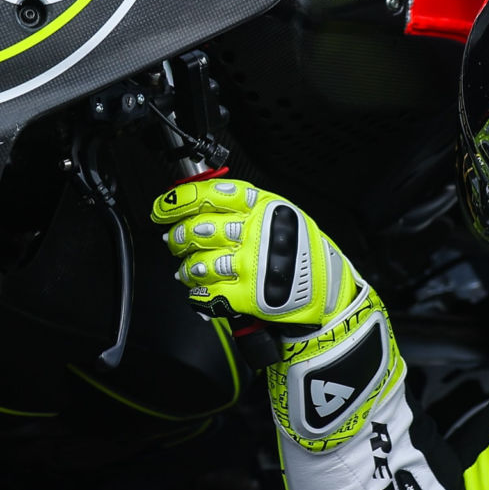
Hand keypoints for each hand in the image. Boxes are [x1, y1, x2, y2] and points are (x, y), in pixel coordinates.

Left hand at [153, 179, 360, 327]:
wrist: (326, 292)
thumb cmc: (301, 252)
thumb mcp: (281, 214)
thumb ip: (244, 206)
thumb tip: (197, 202)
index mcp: (264, 206)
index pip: (211, 194)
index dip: (179, 200)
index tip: (162, 207)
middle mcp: (256, 232)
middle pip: (199, 229)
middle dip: (178, 237)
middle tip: (173, 241)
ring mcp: (252, 264)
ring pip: (199, 262)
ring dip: (186, 268)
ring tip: (187, 270)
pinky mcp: (248, 295)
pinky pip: (208, 293)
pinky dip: (197, 294)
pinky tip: (199, 291)